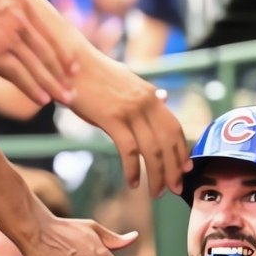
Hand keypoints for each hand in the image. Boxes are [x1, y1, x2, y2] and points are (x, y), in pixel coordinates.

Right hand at [0, 0, 76, 106]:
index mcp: (25, 5)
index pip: (50, 35)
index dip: (63, 54)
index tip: (73, 67)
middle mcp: (22, 23)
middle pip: (48, 55)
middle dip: (62, 76)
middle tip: (74, 92)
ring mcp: (9, 38)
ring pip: (37, 67)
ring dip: (53, 86)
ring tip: (65, 100)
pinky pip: (18, 74)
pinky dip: (32, 88)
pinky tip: (43, 100)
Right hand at [68, 45, 189, 197]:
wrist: (70, 63)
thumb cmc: (95, 75)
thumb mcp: (126, 81)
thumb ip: (145, 94)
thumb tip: (163, 98)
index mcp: (151, 96)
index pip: (175, 128)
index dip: (182, 151)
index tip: (185, 170)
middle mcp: (146, 102)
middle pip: (168, 143)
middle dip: (174, 169)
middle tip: (175, 188)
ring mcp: (130, 110)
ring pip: (152, 150)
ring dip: (156, 175)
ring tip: (156, 192)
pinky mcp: (112, 118)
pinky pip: (129, 150)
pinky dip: (133, 170)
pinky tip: (133, 182)